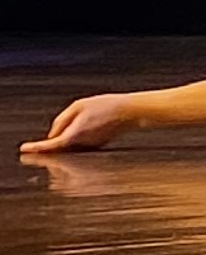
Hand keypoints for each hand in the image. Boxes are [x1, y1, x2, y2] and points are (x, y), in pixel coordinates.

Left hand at [21, 95, 139, 158]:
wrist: (131, 112)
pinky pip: (78, 147)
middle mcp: (81, 144)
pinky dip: (74, 142)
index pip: (50, 145)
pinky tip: (81, 130)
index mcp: (74, 134)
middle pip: (58, 150)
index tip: (25, 148)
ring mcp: (89, 147)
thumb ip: (62, 120)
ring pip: (68, 149)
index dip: (36, 147)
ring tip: (69, 130)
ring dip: (62, 144)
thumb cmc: (107, 106)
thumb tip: (53, 134)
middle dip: (50, 147)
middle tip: (42, 142)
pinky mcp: (96, 146)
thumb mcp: (80, 105)